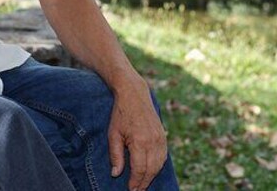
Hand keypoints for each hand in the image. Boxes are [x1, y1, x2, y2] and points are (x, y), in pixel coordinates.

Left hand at [107, 76, 167, 190]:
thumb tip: (116, 174)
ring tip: (142, 184)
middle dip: (144, 182)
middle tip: (137, 190)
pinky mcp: (163, 136)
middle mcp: (153, 141)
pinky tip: (151, 171)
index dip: (135, 182)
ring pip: (159, 165)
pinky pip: (163, 156)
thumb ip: (115, 155)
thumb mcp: (113, 134)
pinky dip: (158, 166)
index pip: (139, 169)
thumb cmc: (121, 114)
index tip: (130, 189)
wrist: (134, 94)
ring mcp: (160, 139)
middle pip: (151, 170)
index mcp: (139, 141)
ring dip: (152, 176)